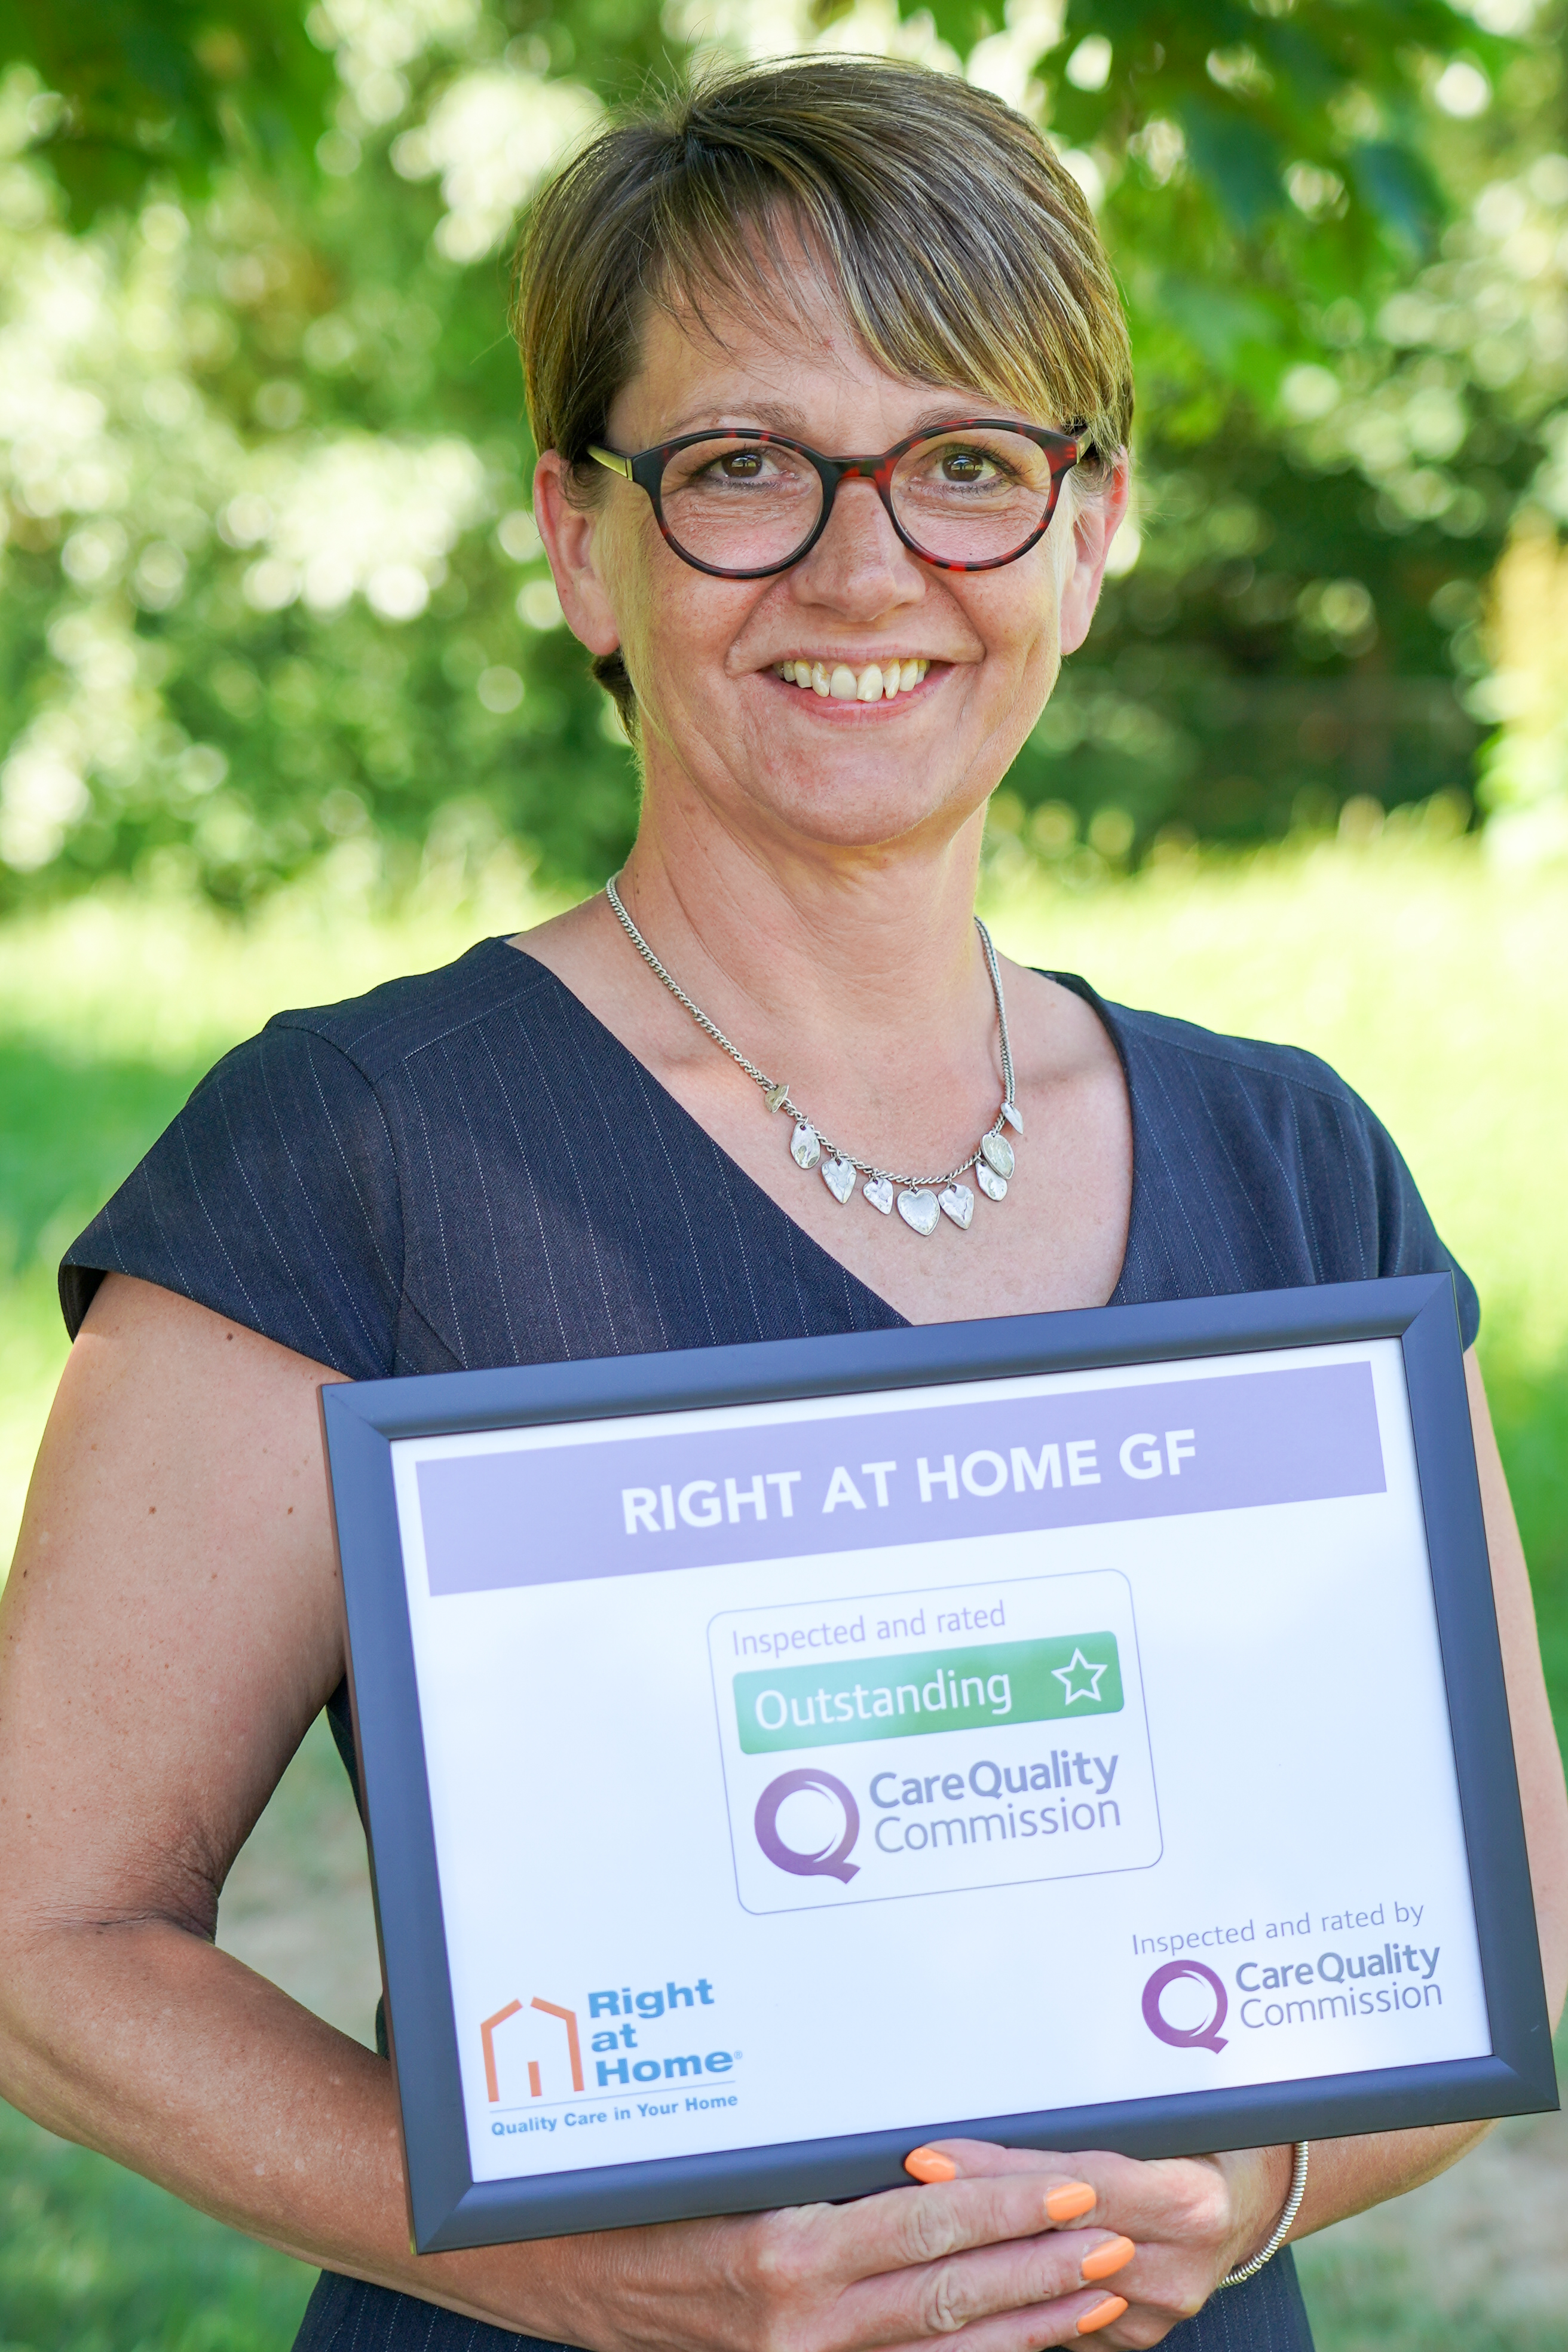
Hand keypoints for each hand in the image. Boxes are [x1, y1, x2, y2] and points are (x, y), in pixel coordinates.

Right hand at [520, 2166, 1144, 2351]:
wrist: (577, 2276)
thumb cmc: (652, 2201)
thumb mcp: (738, 2169)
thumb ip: (828, 2171)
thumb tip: (929, 2143)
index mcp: (790, 2253)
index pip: (931, 2223)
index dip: (1012, 2206)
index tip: (1077, 2186)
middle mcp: (806, 2323)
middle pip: (954, 2291)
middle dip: (1043, 2265)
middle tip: (1116, 2235)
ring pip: (947, 2346)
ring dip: (1031, 2320)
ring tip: (1096, 2290)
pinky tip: (1031, 2342)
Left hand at [889, 2142, 1295, 2347]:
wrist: (1251, 2195)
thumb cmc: (1201, 2133)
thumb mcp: (1166, 2108)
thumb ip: (1092, 2115)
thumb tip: (994, 2095)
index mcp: (1190, 2200)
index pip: (1072, 2185)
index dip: (997, 2173)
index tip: (928, 2158)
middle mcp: (1176, 2265)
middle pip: (1049, 2240)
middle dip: (967, 2217)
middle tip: (893, 2194)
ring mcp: (1155, 2311)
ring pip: (1043, 2286)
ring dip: (975, 2257)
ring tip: (905, 2231)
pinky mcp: (1133, 2335)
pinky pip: (1055, 2313)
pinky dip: (1006, 2291)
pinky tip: (955, 2268)